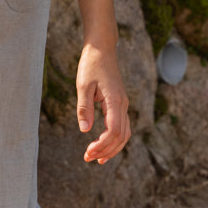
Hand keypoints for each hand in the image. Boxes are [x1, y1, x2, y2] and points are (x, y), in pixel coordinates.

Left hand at [75, 44, 130, 163]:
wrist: (102, 49)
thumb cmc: (91, 65)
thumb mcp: (83, 85)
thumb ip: (84, 108)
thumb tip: (85, 130)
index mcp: (116, 101)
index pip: (114, 130)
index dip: (102, 145)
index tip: (88, 152)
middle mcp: (123, 104)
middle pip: (122, 136)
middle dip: (107, 150)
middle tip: (89, 158)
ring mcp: (123, 104)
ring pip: (124, 133)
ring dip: (112, 148)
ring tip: (97, 158)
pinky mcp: (119, 103)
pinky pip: (121, 126)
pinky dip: (114, 139)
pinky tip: (103, 145)